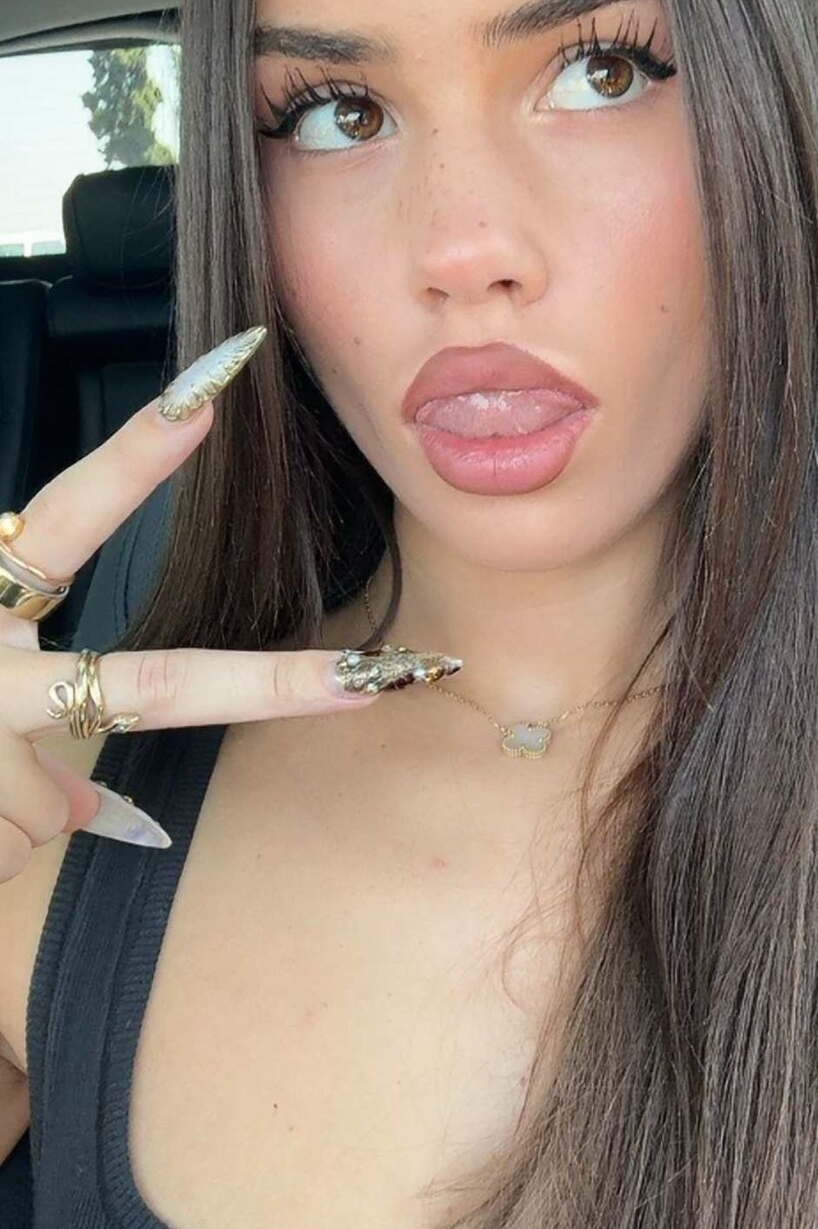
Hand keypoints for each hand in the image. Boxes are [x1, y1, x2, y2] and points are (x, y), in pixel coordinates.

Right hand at [0, 332, 387, 878]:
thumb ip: (35, 718)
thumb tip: (109, 807)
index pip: (69, 514)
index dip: (142, 457)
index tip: (219, 390)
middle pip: (146, 687)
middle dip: (272, 688)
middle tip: (372, 679)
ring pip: (56, 799)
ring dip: (18, 809)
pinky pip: (25, 838)